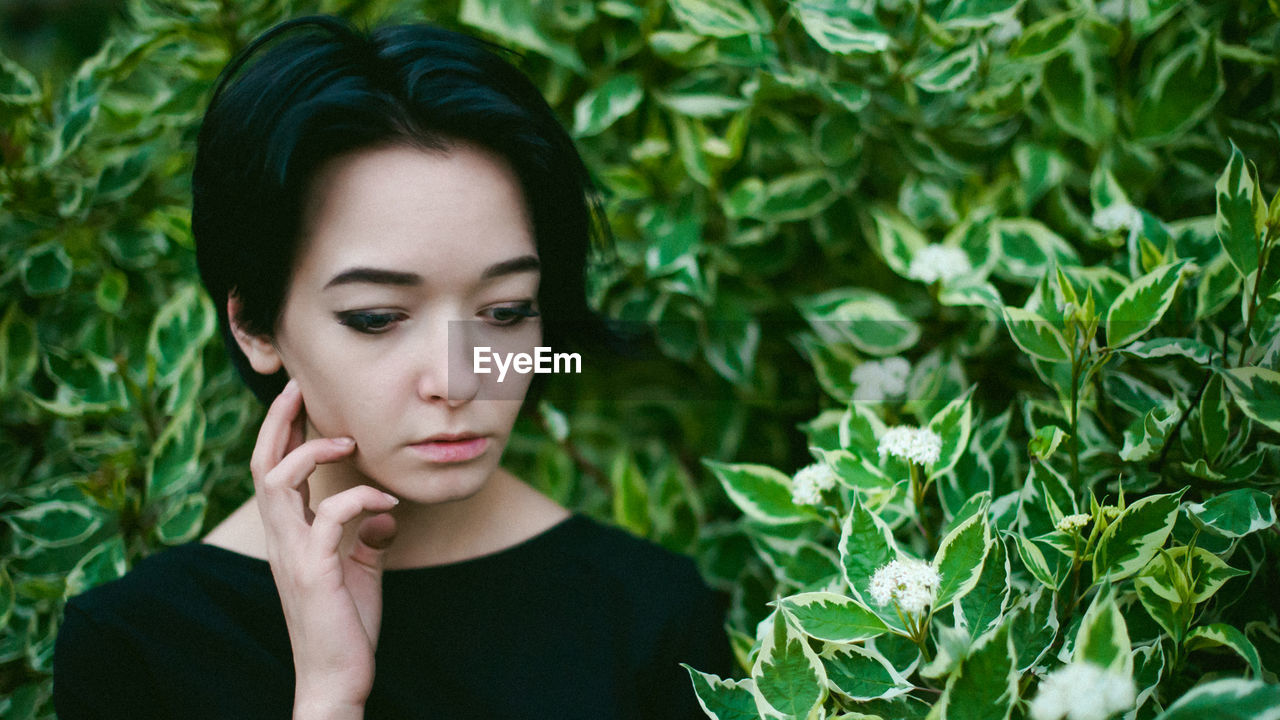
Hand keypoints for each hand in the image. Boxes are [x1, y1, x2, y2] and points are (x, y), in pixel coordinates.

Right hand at [250, 378, 399, 712]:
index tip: (296, 396)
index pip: (273, 471)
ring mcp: (294, 555)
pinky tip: (386, 503)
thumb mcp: (358, 571)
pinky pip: (329, 518)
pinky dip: (359, 499)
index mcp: (289, 536)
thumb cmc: (346, 625)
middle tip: (298, 388)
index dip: (279, 431)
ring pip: (277, 482)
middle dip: (277, 422)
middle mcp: (282, 540)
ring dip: (311, 453)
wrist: (337, 678)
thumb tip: (383, 513)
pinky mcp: (315, 573)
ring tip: (348, 442)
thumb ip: (365, 539)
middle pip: (263, 464)